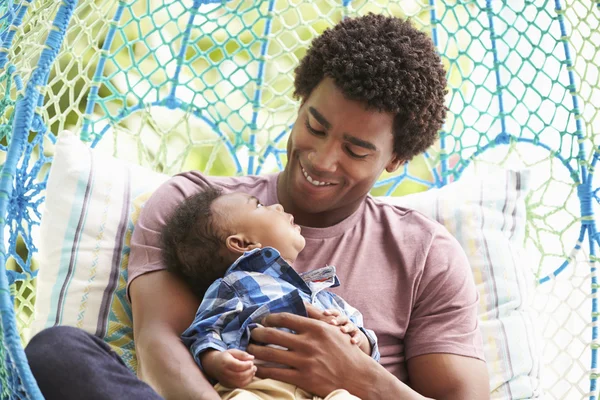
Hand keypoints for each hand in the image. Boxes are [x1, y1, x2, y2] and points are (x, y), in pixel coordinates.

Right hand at [200, 349, 256, 388]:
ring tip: (253, 371)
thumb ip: (242, 354)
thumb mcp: (232, 351)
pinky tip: (249, 376)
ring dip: (249, 377)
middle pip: (240, 375)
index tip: (251, 362)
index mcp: (226, 362)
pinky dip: (246, 382)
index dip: (247, 365)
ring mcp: (226, 380)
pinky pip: (239, 386)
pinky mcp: (228, 385)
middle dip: (249, 371)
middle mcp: (225, 373)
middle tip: (254, 367)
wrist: (213, 365)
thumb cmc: (225, 357)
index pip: (238, 366)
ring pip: (240, 382)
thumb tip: (252, 358)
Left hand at [248, 312, 376, 397]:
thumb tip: (299, 301)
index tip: (263, 321)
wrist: (358, 377)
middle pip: (272, 334)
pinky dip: (263, 369)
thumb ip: (315, 316)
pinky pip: (275, 373)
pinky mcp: (302, 378)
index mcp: (316, 328)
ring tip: (249, 349)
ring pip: (270, 354)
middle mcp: (308, 343)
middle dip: (257, 333)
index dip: (269, 319)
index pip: (285, 318)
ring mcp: (305, 361)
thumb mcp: (333, 329)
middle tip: (251, 333)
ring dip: (256, 350)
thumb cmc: (345, 351)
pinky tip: (257, 367)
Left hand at [306, 304, 371, 355]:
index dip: (329, 311)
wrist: (350, 340)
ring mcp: (351, 328)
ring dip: (346, 328)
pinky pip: (357, 337)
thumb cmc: (333, 330)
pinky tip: (352, 342)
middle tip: (332, 322)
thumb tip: (301, 303)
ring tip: (342, 330)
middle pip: (341, 317)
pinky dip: (355, 339)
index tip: (324, 313)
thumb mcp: (324, 323)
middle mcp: (343, 321)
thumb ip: (314, 314)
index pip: (333, 312)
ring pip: (350, 326)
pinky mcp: (357, 336)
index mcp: (335, 317)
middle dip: (337, 319)